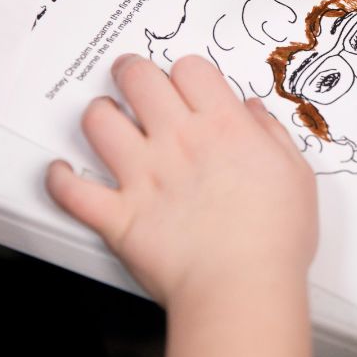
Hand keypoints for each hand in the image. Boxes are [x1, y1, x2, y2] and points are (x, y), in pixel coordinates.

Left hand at [46, 54, 317, 307]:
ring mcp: (143, 176)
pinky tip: (63, 172)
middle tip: (133, 77)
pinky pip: (71, 190)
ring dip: (99, 114)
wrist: (243, 288)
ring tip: (106, 118)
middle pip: (138, 79)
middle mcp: (178, 141)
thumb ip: (272, 133)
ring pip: (99, 122)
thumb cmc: (276, 236)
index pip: (190, 69)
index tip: (187, 84)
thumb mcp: (295, 173)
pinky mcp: (117, 216)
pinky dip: (60, 179)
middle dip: (131, 71)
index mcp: (223, 126)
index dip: (186, 71)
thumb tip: (252, 109)